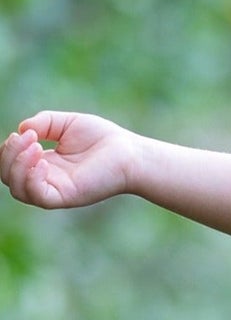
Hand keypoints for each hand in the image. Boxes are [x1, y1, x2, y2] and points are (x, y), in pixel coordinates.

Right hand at [1, 111, 140, 209]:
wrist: (129, 152)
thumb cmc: (102, 138)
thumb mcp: (65, 123)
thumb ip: (43, 123)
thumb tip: (21, 130)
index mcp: (44, 164)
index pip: (10, 164)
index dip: (8, 149)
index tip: (24, 133)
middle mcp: (47, 180)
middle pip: (8, 178)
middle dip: (8, 155)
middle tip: (27, 138)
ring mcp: (56, 190)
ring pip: (18, 190)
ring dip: (17, 165)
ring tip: (35, 146)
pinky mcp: (67, 197)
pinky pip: (38, 196)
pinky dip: (32, 178)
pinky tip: (43, 161)